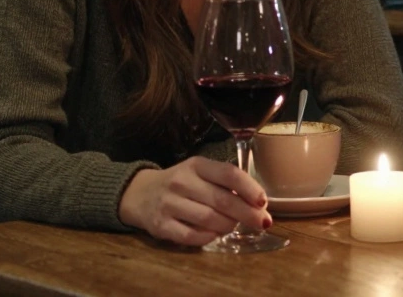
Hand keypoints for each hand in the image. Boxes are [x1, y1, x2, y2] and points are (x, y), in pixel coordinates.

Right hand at [118, 156, 271, 245]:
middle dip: (247, 214)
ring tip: (234, 226)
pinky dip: (209, 237)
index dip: (249, 188)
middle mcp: (182, 182)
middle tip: (263, 222)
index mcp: (196, 165)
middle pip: (222, 200)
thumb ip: (224, 183)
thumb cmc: (180, 184)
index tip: (263, 202)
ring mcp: (169, 204)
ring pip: (209, 220)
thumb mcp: (200, 173)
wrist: (139, 194)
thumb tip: (257, 203)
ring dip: (228, 226)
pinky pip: (192, 236)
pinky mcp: (160, 226)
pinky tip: (215, 234)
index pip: (228, 174)